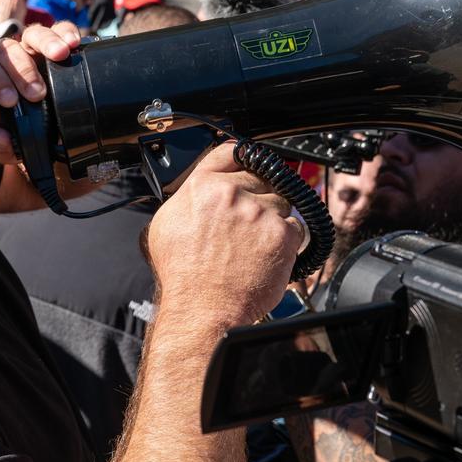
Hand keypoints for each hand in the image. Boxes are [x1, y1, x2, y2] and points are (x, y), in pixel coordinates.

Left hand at [0, 22, 80, 164]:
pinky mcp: (60, 44)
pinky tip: (74, 43)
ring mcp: (36, 51)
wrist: (60, 138)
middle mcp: (12, 62)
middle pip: (6, 49)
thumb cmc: (31, 137)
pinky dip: (66, 31)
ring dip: (45, 42)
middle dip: (22, 70)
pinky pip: (61, 29)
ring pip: (32, 34)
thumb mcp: (14, 148)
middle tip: (38, 93)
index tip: (12, 102)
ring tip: (61, 55)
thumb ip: (0, 147)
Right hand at [145, 142, 303, 322]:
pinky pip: (295, 226)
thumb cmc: (183, 274)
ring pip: (281, 200)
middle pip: (260, 177)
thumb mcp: (166, 224)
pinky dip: (286, 239)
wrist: (204, 308)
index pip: (231, 152)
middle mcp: (230, 193)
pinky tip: (267, 253)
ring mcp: (258, 212)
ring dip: (273, 217)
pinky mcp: (281, 234)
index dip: (243, 159)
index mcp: (201, 185)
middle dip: (257, 195)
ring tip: (255, 242)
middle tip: (248, 221)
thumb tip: (202, 187)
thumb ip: (189, 197)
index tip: (249, 165)